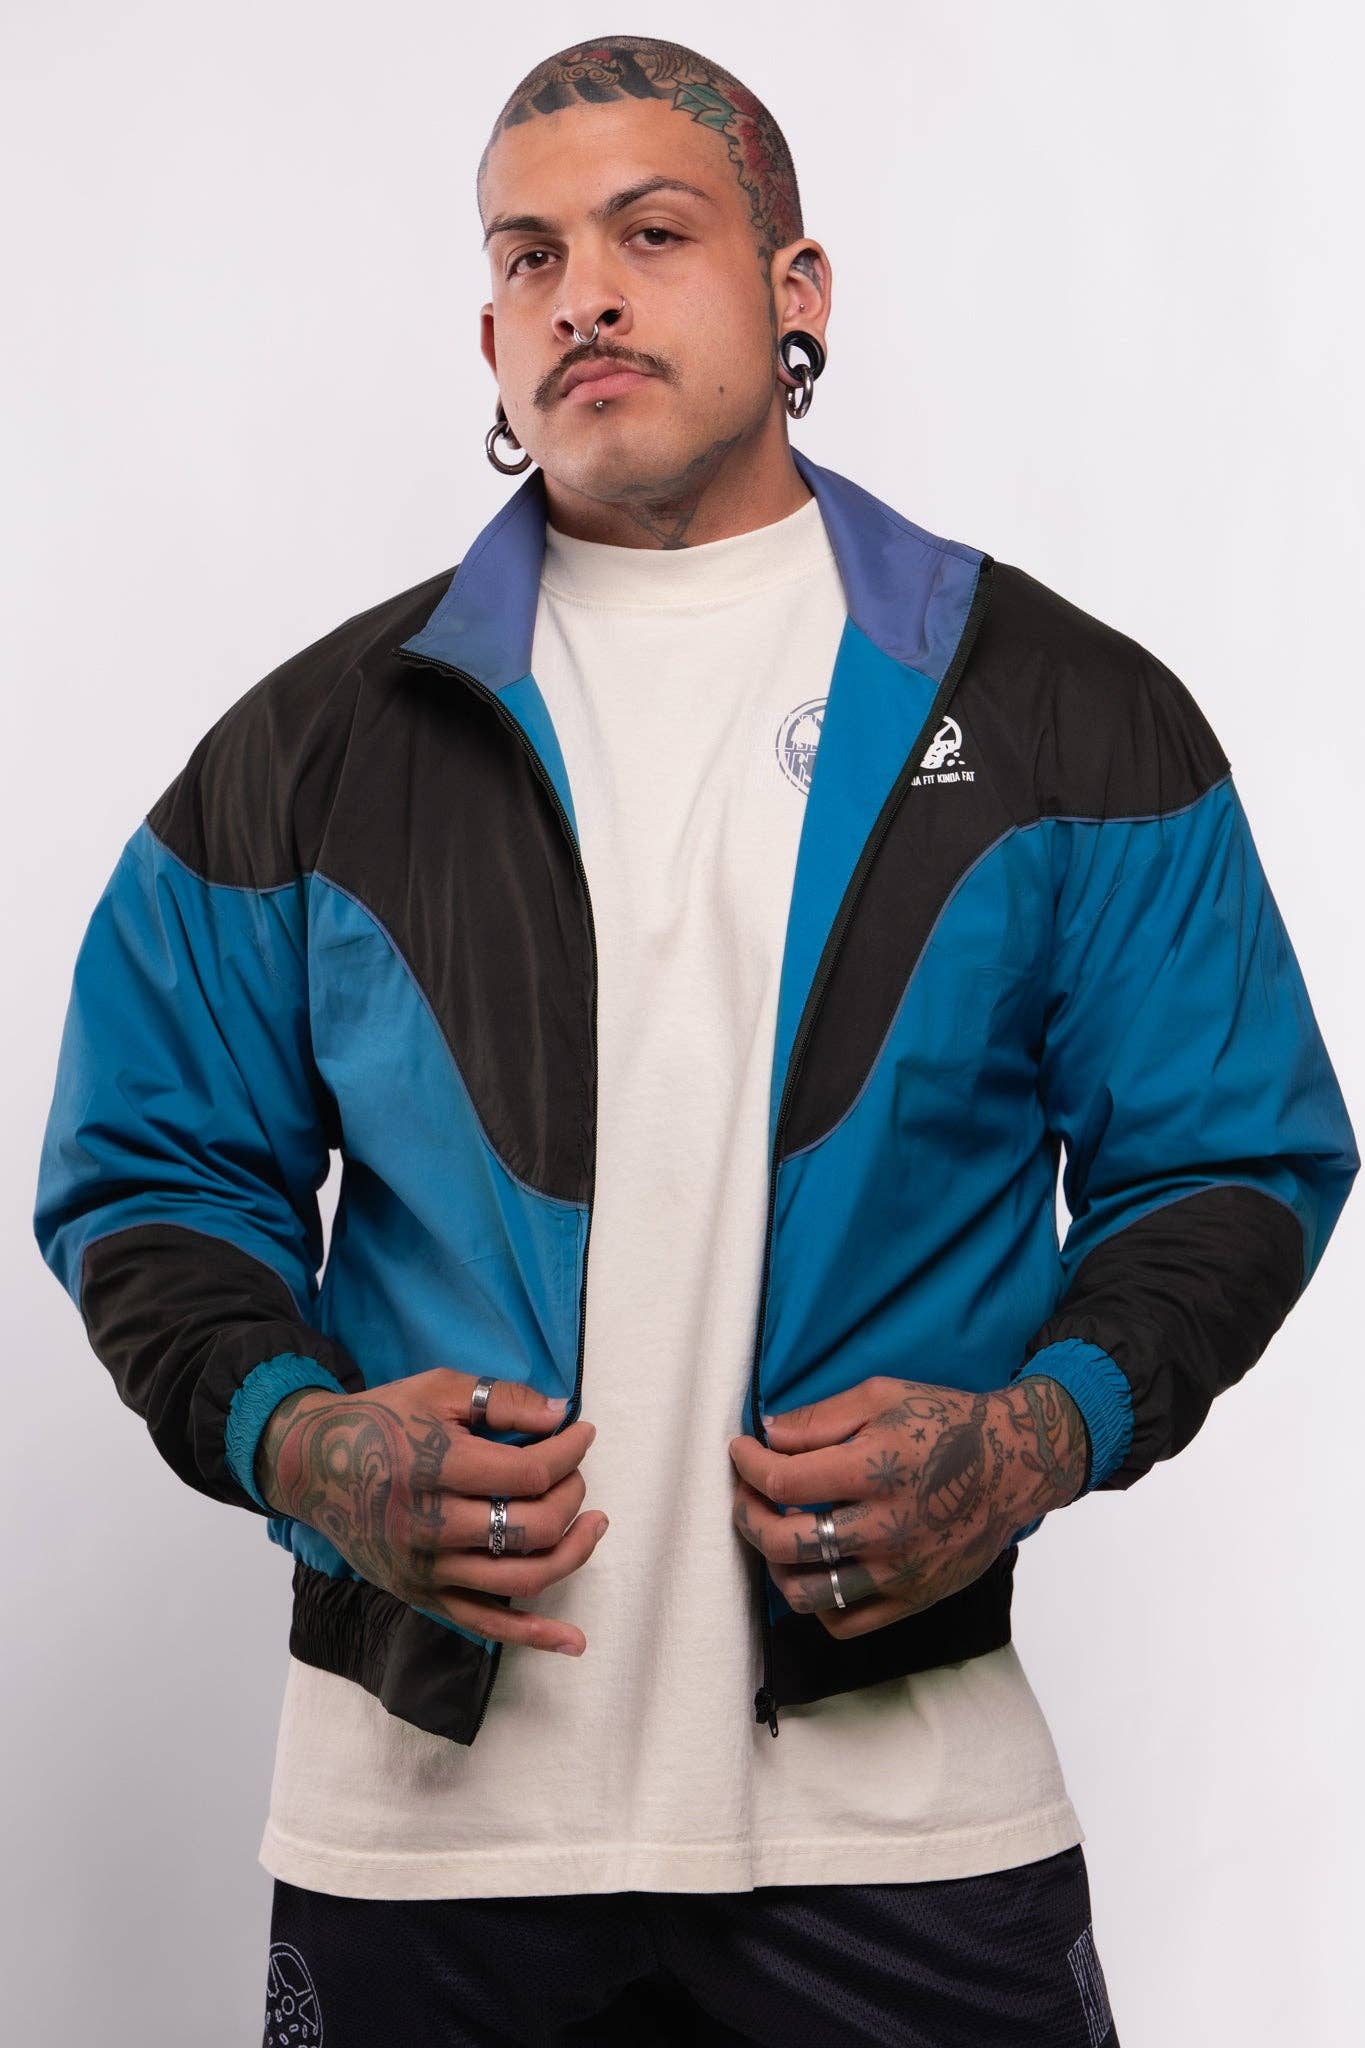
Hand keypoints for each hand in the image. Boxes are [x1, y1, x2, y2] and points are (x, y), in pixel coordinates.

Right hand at [256, 1368, 607, 1655]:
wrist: (313, 1466)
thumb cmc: (381, 1421)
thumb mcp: (438, 1389)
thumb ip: (502, 1400)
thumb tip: (560, 1415)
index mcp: (435, 1468)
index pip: (529, 1474)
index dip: (570, 1452)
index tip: (583, 1433)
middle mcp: (430, 1525)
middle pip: (531, 1527)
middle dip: (572, 1496)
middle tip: (575, 1474)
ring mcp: (426, 1568)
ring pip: (521, 1579)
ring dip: (572, 1553)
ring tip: (594, 1524)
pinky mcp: (421, 1594)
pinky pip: (486, 1624)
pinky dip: (534, 1636)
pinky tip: (573, 1642)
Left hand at [728, 1375, 1086, 1637]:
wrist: (1015, 1465)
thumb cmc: (946, 1423)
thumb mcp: (883, 1396)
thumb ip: (820, 1418)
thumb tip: (767, 1435)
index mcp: (876, 1470)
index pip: (784, 1482)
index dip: (748, 1466)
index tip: (741, 1451)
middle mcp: (887, 1526)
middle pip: (786, 1542)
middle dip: (747, 1516)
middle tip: (746, 1495)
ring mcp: (900, 1570)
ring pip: (808, 1593)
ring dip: (775, 1565)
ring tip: (775, 1536)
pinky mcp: (914, 1598)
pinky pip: (846, 1622)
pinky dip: (815, 1604)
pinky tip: (812, 1570)